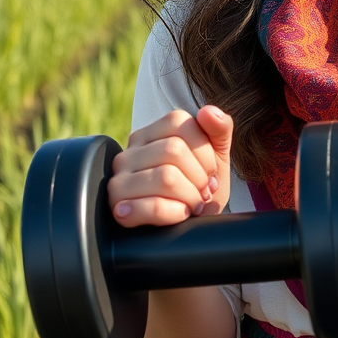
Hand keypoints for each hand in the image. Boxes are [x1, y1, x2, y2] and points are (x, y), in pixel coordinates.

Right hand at [107, 106, 232, 226]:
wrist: (189, 226)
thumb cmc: (199, 185)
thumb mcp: (217, 155)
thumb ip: (219, 128)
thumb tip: (209, 111)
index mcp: (152, 133)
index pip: (179, 123)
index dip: (204, 150)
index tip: (210, 172)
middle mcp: (130, 152)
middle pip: (173, 150)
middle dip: (199, 177)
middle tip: (203, 192)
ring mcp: (120, 179)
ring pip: (165, 177)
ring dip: (190, 197)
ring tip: (192, 204)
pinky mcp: (118, 208)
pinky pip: (152, 206)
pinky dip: (175, 213)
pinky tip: (179, 215)